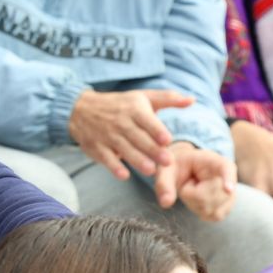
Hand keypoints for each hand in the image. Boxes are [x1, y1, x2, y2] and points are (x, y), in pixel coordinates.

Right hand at [67, 88, 193, 178]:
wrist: (80, 109)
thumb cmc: (119, 104)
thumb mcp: (142, 96)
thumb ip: (168, 99)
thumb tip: (192, 100)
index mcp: (134, 109)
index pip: (147, 121)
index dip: (156, 130)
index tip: (167, 139)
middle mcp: (120, 122)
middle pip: (138, 138)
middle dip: (152, 150)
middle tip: (167, 162)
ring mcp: (107, 136)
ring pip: (123, 149)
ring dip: (136, 160)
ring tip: (150, 170)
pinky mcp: (96, 147)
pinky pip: (105, 158)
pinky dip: (114, 167)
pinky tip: (124, 175)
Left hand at [153, 142, 236, 221]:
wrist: (185, 168)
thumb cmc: (176, 165)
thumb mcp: (166, 169)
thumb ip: (164, 184)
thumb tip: (165, 203)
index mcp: (217, 162)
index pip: (227, 169)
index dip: (228, 179)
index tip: (228, 190)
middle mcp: (229, 177)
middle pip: (211, 197)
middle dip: (191, 194)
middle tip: (187, 182)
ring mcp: (231, 194)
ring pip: (212, 209)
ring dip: (194, 204)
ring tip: (193, 189)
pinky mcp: (227, 207)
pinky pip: (213, 216)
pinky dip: (200, 211)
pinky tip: (197, 200)